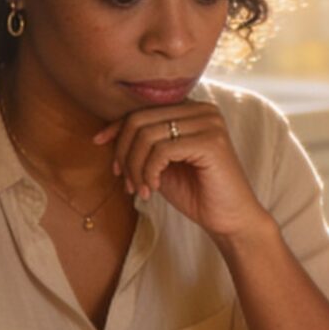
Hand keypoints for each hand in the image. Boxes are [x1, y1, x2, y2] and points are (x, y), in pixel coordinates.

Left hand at [98, 102, 272, 239]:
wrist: (230, 220)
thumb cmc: (197, 193)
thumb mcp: (161, 164)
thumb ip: (143, 144)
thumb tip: (106, 133)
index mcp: (192, 109)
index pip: (143, 109)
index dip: (116, 127)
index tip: (98, 144)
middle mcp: (203, 110)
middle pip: (140, 119)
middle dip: (124, 153)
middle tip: (125, 181)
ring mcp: (209, 124)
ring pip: (147, 135)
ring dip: (134, 167)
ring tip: (139, 189)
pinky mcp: (211, 142)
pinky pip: (162, 150)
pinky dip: (149, 172)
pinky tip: (152, 189)